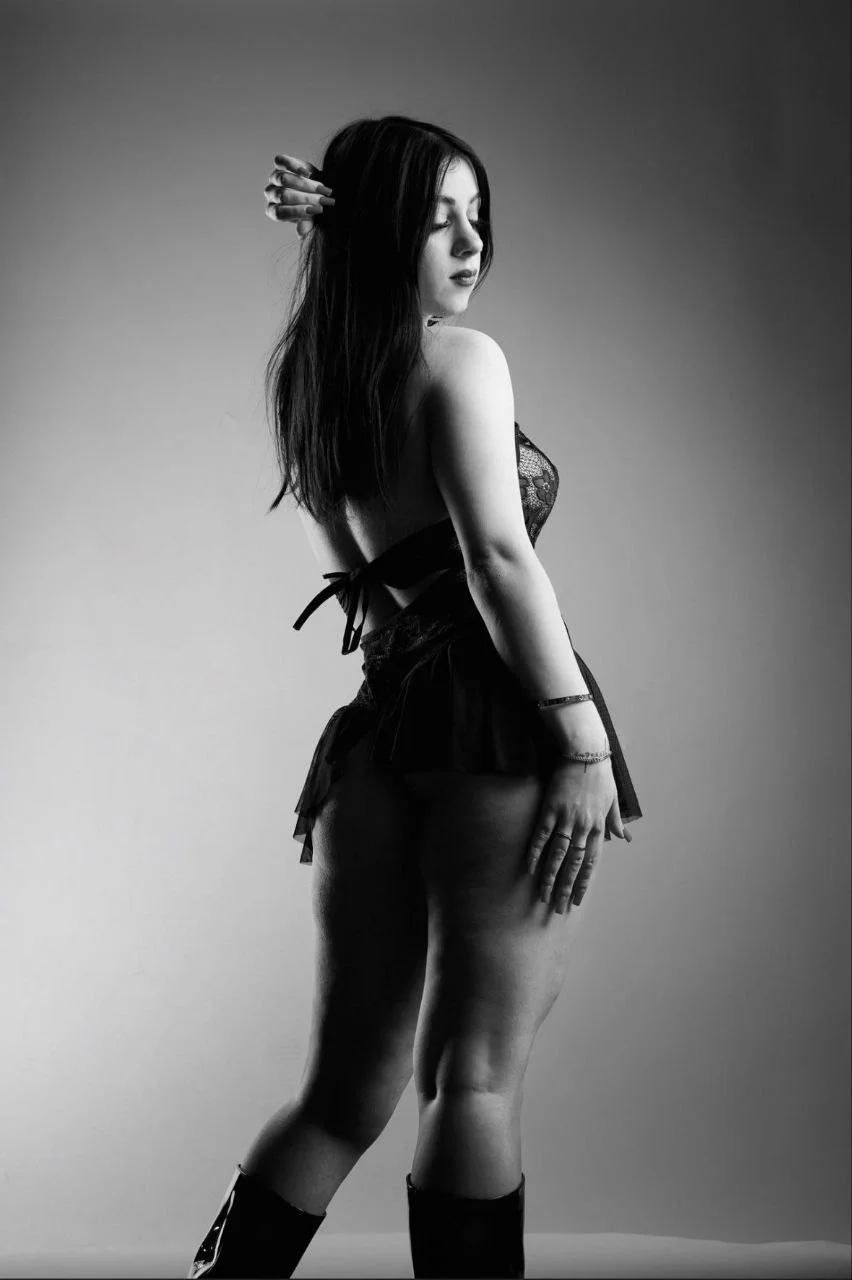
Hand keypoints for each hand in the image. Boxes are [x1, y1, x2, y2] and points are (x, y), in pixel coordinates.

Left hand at [264, 153, 335, 237]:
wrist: (319, 189)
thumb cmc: (314, 207)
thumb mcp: (312, 219)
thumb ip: (306, 225)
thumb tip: (301, 232)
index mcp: (274, 211)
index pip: (280, 213)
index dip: (297, 212)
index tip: (317, 211)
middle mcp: (272, 195)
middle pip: (283, 196)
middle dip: (305, 198)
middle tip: (323, 200)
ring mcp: (274, 178)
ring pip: (283, 179)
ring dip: (304, 184)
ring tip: (321, 188)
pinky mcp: (279, 164)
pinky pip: (281, 162)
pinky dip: (293, 166)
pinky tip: (307, 173)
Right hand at [526, 756, 628, 913]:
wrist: (585, 751)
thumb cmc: (600, 774)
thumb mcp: (613, 799)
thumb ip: (616, 822)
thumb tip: (625, 840)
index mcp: (599, 827)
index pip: (591, 862)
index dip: (583, 883)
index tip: (577, 901)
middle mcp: (584, 827)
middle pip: (573, 865)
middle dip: (566, 888)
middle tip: (558, 908)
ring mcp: (567, 819)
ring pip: (558, 855)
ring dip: (550, 877)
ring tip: (543, 895)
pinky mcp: (551, 809)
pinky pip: (542, 836)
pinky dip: (535, 853)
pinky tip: (529, 868)